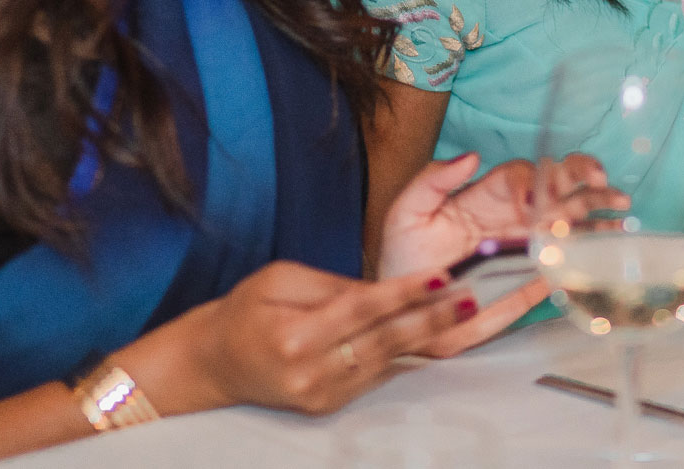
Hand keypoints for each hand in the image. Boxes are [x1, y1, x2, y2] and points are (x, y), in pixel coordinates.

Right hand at [125, 261, 473, 417]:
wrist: (213, 364)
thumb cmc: (245, 311)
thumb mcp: (281, 279)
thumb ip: (333, 284)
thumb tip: (385, 288)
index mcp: (294, 335)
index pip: (361, 309)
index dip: (404, 293)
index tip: (440, 277)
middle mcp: (309, 372)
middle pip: (382, 340)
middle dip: (430, 318)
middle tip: (469, 298)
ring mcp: (320, 396)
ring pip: (385, 362)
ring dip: (426, 338)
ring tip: (461, 314)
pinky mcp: (327, 407)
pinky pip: (374, 377)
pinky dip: (404, 357)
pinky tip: (431, 339)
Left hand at [378, 152, 625, 354]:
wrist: (399, 308)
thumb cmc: (402, 255)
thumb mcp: (406, 211)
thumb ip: (433, 180)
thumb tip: (473, 156)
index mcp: (486, 197)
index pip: (522, 175)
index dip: (535, 177)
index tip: (532, 196)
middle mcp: (511, 218)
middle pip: (556, 192)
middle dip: (583, 183)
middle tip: (603, 184)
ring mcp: (523, 249)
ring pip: (568, 224)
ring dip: (596, 216)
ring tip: (621, 214)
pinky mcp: (528, 282)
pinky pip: (562, 266)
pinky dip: (586, 257)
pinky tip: (609, 248)